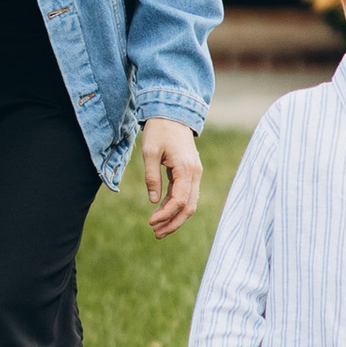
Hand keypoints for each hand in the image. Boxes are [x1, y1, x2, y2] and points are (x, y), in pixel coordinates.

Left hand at [140, 118, 201, 238]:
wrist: (173, 112)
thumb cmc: (160, 130)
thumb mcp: (150, 152)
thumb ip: (152, 177)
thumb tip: (154, 202)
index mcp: (186, 169)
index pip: (179, 200)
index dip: (166, 215)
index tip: (150, 222)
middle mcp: (195, 173)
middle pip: (188, 207)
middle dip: (173, 223)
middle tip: (156, 234)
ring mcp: (194, 173)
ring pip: (189, 203)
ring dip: (174, 217)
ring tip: (157, 229)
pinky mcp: (189, 172)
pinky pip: (184, 194)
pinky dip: (174, 206)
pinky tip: (161, 213)